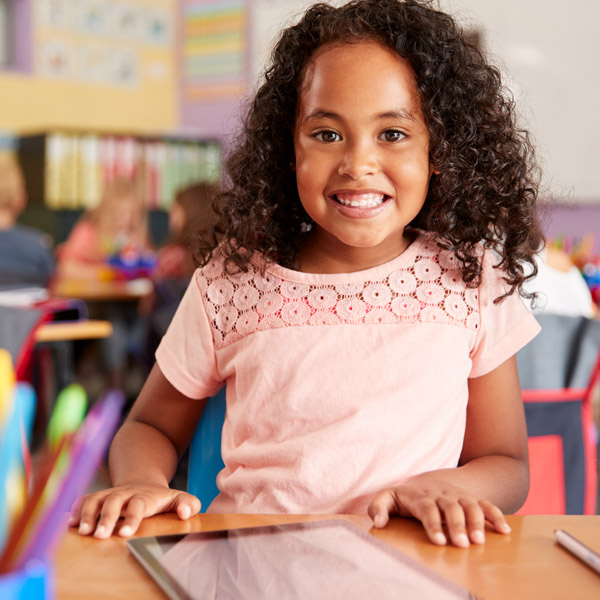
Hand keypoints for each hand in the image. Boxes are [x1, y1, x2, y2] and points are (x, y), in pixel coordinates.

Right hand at [68, 483, 200, 538]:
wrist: (143, 482)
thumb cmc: (161, 498)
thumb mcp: (179, 498)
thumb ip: (188, 504)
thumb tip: (185, 512)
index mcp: (144, 496)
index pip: (138, 505)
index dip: (132, 517)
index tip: (126, 532)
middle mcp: (124, 494)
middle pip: (113, 501)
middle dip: (105, 518)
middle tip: (99, 535)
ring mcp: (109, 494)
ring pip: (96, 499)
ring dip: (88, 514)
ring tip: (82, 532)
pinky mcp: (98, 497)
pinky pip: (84, 500)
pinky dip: (76, 510)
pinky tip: (70, 523)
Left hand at [367, 477, 510, 547]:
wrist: (431, 479)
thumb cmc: (407, 495)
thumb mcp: (389, 497)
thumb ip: (379, 507)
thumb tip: (378, 523)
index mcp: (422, 497)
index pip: (427, 510)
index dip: (433, 524)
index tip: (439, 541)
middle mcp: (442, 496)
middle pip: (451, 508)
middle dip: (456, 525)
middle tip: (461, 544)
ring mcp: (459, 496)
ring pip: (470, 506)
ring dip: (477, 522)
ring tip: (479, 541)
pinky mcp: (472, 499)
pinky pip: (486, 505)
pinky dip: (496, 516)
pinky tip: (504, 531)